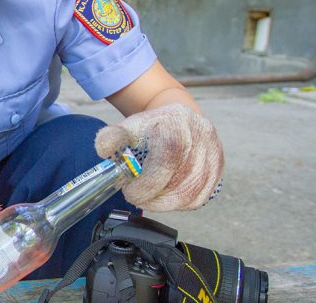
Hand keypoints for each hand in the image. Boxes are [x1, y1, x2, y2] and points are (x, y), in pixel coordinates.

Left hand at [94, 104, 223, 211]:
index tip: (130, 192)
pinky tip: (166, 197)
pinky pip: (202, 196)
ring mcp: (214, 153)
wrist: (178, 118)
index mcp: (177, 122)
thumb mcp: (129, 126)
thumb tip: (102, 149)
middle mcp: (201, 136)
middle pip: (182, 181)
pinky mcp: (219, 169)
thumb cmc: (151, 127)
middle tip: (138, 198)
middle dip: (155, 198)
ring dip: (167, 203)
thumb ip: (112, 136)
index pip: (168, 158)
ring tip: (150, 199)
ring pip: (193, 193)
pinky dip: (182, 204)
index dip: (148, 182)